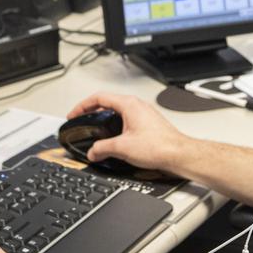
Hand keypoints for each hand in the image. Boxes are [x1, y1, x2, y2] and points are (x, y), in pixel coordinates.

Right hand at [66, 93, 192, 174]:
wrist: (178, 154)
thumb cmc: (159, 146)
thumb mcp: (121, 148)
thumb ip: (102, 148)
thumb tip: (93, 151)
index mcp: (129, 104)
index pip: (99, 98)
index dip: (82, 106)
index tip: (74, 114)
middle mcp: (137, 105)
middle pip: (108, 103)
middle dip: (92, 112)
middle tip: (82, 120)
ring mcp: (143, 114)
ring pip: (118, 111)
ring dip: (104, 119)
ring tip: (96, 129)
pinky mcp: (148, 123)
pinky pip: (126, 120)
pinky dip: (115, 126)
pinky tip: (114, 138)